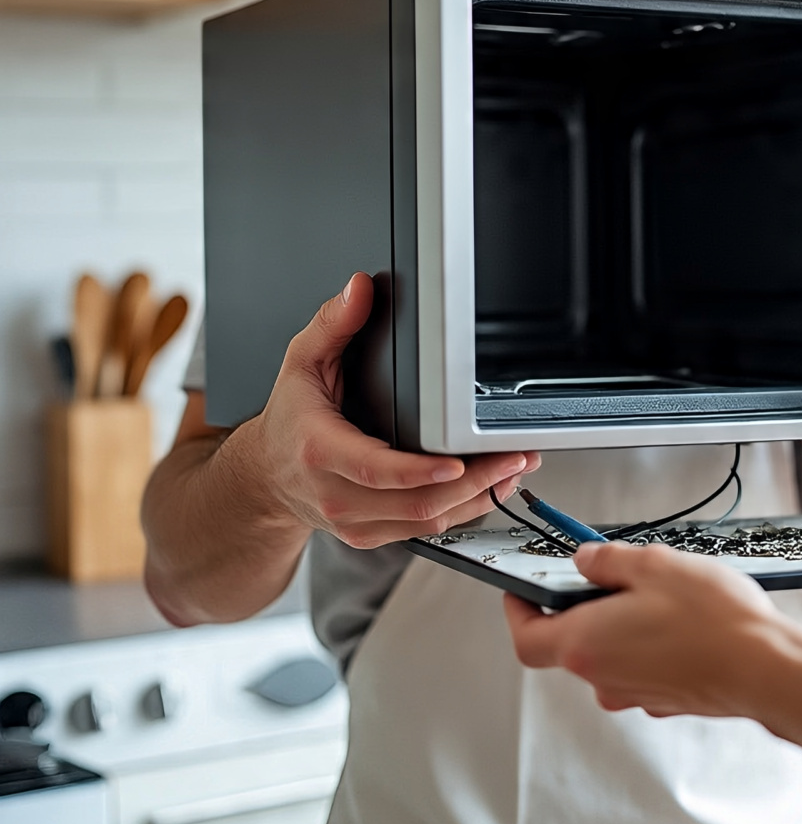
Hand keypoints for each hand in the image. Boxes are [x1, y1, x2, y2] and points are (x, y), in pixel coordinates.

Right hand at [228, 273, 539, 549]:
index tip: (458, 462)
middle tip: (512, 456)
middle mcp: (337, 493)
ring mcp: (356, 521)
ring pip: (426, 521)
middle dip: (474, 482)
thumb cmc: (289, 420)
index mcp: (321, 451)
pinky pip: (424, 530)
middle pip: (415, 501)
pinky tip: (490, 487)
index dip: (421, 471)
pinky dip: (463, 511)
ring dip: (478, 498)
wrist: (265, 477)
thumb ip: (331, 323)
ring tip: (513, 468)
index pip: (376, 470)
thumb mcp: (301, 362)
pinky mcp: (371, 534)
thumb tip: (359, 289)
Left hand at [504, 542, 788, 716]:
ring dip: (620, 623)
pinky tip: (680, 619)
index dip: (518, 612)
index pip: (527, 637)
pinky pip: (640, 666)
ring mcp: (634, 693)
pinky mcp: (664, 699)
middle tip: (608, 574)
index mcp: (586, 644)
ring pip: (608, 653)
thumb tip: (585, 560)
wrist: (765, 668)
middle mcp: (603, 678)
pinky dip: (648, 642)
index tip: (521, 590)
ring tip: (657, 591)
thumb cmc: (713, 622)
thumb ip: (608, 561)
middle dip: (582, 605)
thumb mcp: (653, 565)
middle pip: (570, 642)